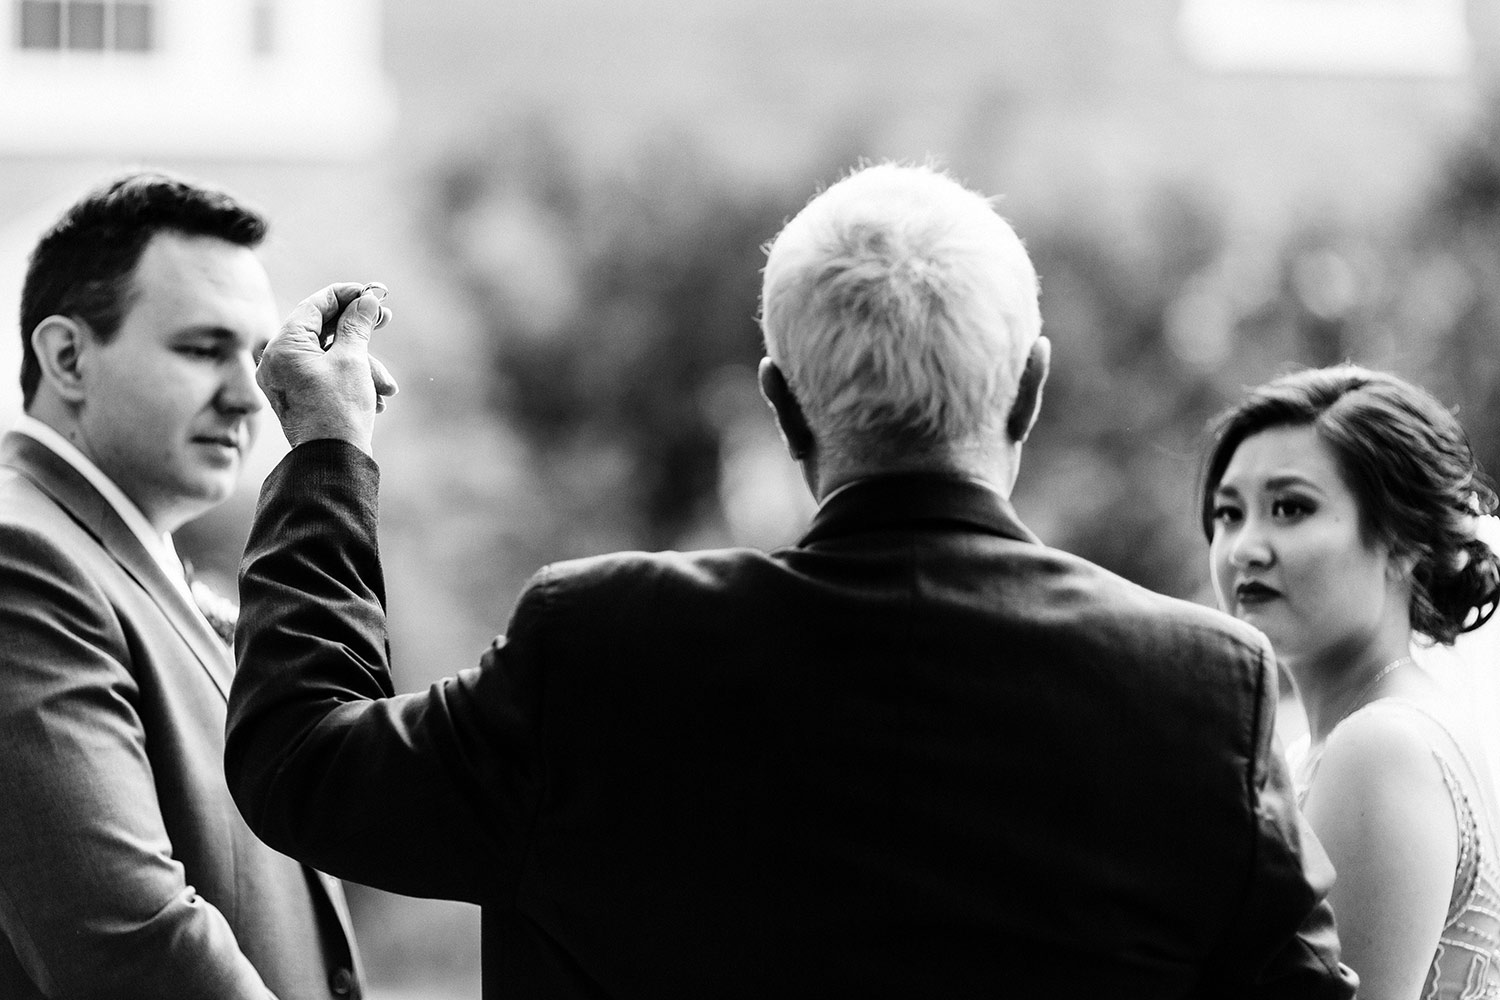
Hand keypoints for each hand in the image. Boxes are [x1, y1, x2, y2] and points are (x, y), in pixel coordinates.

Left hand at [258, 283, 398, 454]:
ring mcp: (285, 380)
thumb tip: (367, 300)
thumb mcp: (353, 359)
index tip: (373, 292)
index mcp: (282, 346)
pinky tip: (376, 396)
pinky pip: (325, 375)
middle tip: (385, 318)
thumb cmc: (340, 410)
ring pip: (329, 355)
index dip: (347, 295)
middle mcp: (276, 360)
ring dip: (363, 365)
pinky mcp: (297, 397)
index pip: (315, 305)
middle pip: (322, 329)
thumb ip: (357, 324)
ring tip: (387, 386)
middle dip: (358, 330)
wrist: (333, 462)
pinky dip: (352, 379)